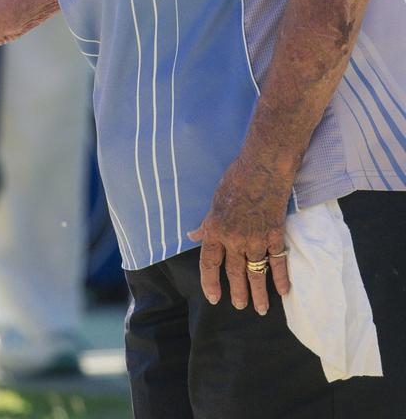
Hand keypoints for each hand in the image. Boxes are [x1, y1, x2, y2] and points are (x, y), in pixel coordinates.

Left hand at [188, 157, 291, 314]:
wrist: (263, 167)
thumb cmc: (236, 179)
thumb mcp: (214, 201)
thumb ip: (206, 223)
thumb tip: (193, 236)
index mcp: (215, 230)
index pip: (208, 263)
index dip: (209, 282)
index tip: (213, 297)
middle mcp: (234, 239)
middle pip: (234, 272)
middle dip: (237, 292)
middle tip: (240, 306)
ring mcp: (256, 239)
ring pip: (256, 272)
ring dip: (258, 292)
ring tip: (260, 308)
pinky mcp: (275, 235)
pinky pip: (278, 261)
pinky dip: (281, 277)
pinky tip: (283, 290)